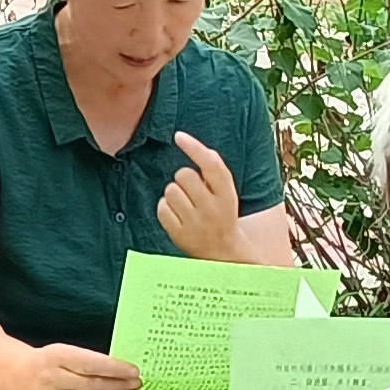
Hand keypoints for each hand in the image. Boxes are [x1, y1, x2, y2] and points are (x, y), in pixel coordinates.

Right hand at [14, 344, 142, 389]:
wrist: (15, 376)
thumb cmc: (46, 361)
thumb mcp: (63, 351)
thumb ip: (89, 360)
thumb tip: (121, 370)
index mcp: (55, 357)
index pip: (92, 364)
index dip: (116, 369)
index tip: (133, 371)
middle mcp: (50, 379)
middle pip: (93, 386)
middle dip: (119, 384)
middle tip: (135, 382)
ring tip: (120, 389)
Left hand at [154, 133, 245, 261]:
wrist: (223, 253)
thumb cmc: (221, 214)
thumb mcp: (226, 192)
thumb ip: (212, 170)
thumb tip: (184, 140)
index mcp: (227, 194)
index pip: (211, 165)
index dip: (194, 148)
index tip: (179, 136)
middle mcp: (212, 208)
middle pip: (184, 174)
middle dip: (184, 179)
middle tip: (193, 192)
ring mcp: (195, 223)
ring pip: (170, 190)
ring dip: (174, 194)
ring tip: (186, 205)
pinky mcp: (179, 235)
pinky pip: (161, 208)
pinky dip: (166, 209)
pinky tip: (178, 216)